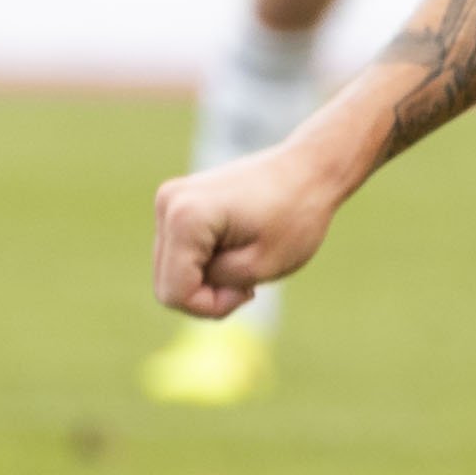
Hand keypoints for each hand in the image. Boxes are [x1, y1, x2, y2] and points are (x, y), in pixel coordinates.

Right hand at [152, 129, 351, 320]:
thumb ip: (215, 288)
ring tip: (244, 261)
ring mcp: (169, 200)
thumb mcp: (260, 267)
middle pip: (167, 284)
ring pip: (171, 271)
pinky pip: (178, 254)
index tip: (248, 290)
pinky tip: (235, 250)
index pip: (174, 293)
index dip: (211, 306)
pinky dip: (205, 263)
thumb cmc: (295, 216)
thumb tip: (183, 287)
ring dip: (207, 278)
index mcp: (185, 217)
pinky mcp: (177, 202)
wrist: (308, 168)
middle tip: (248, 283)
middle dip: (206, 294)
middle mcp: (168, 203)